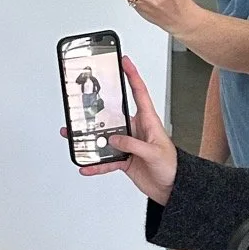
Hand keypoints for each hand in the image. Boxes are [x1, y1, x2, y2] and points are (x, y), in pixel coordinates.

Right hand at [77, 57, 177, 203]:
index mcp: (148, 121)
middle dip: (97, 110)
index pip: (139, 93)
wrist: (173, 188)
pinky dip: (96, 164)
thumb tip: (114, 139)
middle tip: (82, 104)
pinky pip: (106, 161)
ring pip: (105, 138)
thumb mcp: (155, 152)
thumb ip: (134, 145)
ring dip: (90, 139)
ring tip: (74, 137)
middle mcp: (136, 130)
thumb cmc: (173, 166)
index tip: (124, 61)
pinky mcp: (124, 160)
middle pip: (113, 116)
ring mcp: (129, 144)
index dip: (132, 75)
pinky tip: (87, 166)